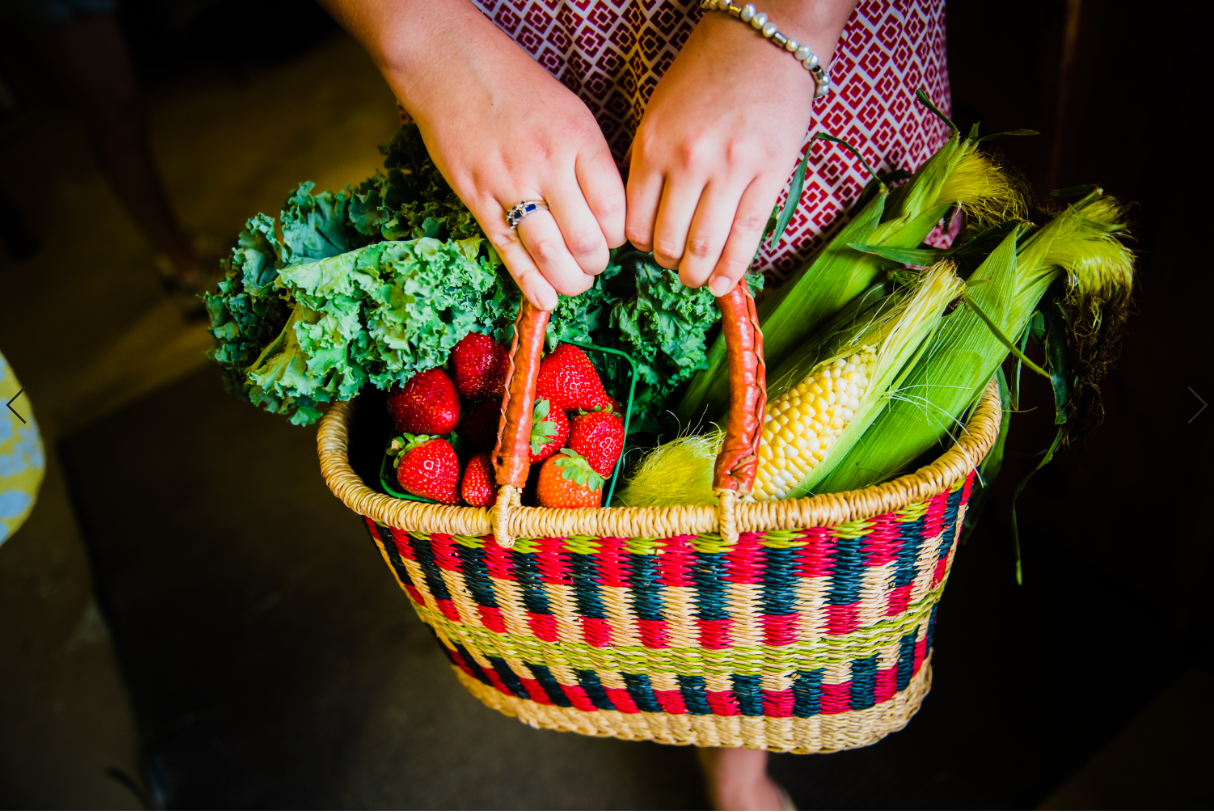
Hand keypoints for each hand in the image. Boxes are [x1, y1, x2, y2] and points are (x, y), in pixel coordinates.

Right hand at [324, 0, 625, 309]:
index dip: (619, 237)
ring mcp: (509, 184)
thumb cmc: (519, 91)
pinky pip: (509, 252)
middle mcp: (547, 164)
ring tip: (573, 280)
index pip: (614, 211)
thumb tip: (610, 218)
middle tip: (592, 263)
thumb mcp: (572, 114)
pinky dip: (530, 284)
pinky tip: (545, 299)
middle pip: (586, 240)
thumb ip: (591, 163)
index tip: (613, 238)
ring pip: (551, 254)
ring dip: (569, 280)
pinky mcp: (477, 198)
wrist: (452, 68)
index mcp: (579, 141)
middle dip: (596, 264)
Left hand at [625, 3, 852, 295]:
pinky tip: (725, 283)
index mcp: (654, 146)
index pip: (635, 221)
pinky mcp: (768, 175)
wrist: (762, 41)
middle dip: (669, 263)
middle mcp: (688, 162)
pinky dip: (733, 268)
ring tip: (697, 278)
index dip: (640, 245)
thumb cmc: (706, 76)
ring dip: (698, 273)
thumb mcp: (659, 113)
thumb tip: (644, 220)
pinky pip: (746, 235)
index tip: (648, 248)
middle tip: (675, 265)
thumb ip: (649, 163)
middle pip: (668, 240)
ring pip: (705, 246)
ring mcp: (730, 170)